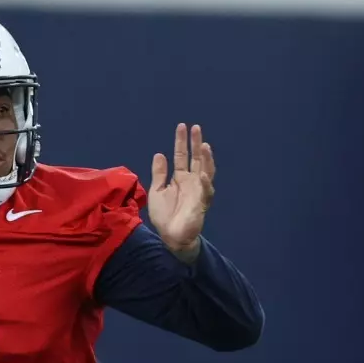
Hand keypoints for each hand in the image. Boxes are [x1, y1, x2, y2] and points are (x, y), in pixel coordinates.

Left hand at [147, 123, 214, 261]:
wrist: (171, 236)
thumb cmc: (164, 215)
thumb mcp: (157, 191)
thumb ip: (159, 173)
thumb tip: (159, 154)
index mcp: (180, 177)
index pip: (182, 156)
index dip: (181, 142)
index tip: (182, 126)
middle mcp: (192, 181)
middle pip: (196, 158)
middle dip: (196, 143)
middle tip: (195, 127)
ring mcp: (199, 191)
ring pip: (206, 171)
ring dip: (206, 159)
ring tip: (204, 145)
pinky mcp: (202, 203)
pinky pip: (206, 192)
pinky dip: (205, 183)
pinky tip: (202, 175)